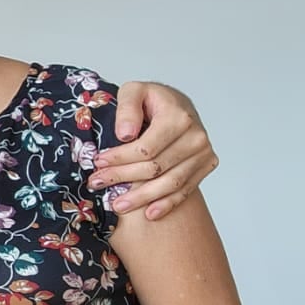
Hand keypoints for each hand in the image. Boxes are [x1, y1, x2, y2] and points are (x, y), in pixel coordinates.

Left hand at [91, 81, 217, 219]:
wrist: (178, 105)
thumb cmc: (152, 99)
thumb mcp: (134, 91)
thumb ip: (127, 107)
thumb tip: (125, 135)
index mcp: (178, 117)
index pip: (145, 148)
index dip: (119, 159)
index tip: (98, 163)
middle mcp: (196, 136)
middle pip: (155, 168)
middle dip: (122, 178)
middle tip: (98, 184)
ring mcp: (203, 153)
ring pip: (170, 183)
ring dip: (142, 198)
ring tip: (118, 205)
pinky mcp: (206, 165)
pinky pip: (186, 190)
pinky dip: (167, 203)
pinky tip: (149, 213)